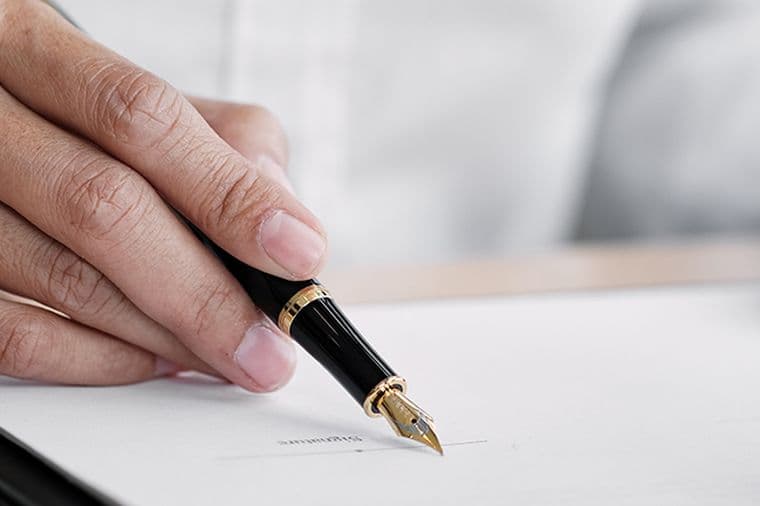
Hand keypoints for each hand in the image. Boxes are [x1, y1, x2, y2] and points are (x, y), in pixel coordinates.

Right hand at [0, 1, 327, 390]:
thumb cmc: (72, 114)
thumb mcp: (140, 95)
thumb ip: (220, 143)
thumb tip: (280, 219)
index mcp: (33, 52)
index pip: (140, 118)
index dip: (228, 194)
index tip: (298, 252)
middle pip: (102, 207)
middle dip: (204, 293)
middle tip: (266, 346)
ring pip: (64, 280)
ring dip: (162, 335)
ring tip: (225, 354)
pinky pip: (16, 334)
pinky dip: (98, 359)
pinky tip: (153, 357)